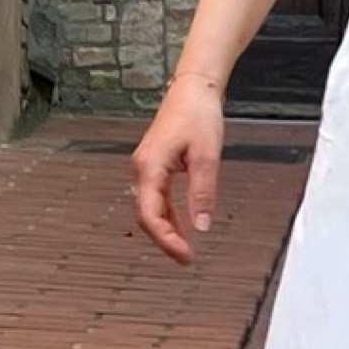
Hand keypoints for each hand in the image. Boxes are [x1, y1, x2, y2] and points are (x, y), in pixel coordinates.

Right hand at [130, 73, 224, 266]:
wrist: (193, 88)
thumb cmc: (197, 113)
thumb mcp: (206, 156)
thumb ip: (203, 193)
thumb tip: (202, 225)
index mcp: (150, 167)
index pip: (150, 215)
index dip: (166, 240)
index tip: (185, 255)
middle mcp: (142, 169)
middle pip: (146, 216)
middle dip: (165, 240)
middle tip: (186, 260)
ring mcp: (146, 167)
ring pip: (150, 209)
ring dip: (166, 230)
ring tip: (185, 250)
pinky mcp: (155, 165)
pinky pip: (156, 198)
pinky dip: (168, 215)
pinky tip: (182, 226)